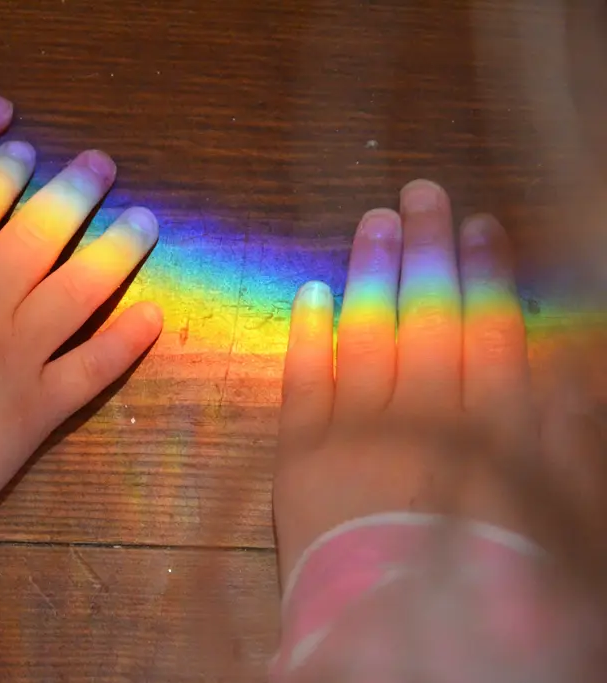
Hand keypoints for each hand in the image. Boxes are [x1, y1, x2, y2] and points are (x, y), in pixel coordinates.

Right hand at [0, 144, 163, 525]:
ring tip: (145, 221)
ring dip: (116, 251)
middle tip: (102, 165)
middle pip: (39, 236)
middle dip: (74, 192)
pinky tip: (154, 316)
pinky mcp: (40, 404)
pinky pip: (92, 368)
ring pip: (78, 291)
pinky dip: (126, 343)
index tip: (27, 152)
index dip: (4, 174)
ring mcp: (19, 355)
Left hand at [274, 179, 605, 583]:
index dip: (486, 271)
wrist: (406, 649)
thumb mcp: (567, 522)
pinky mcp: (300, 457)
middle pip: (425, 315)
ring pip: (365, 333)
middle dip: (424, 249)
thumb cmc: (503, 597)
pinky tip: (310, 295)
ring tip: (370, 220)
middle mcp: (422, 412)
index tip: (480, 223)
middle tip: (418, 193)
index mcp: (490, 425)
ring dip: (368, 272)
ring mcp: (355, 430)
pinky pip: (302, 382)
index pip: (489, 327)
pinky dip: (306, 336)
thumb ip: (565, 442)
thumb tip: (562, 373)